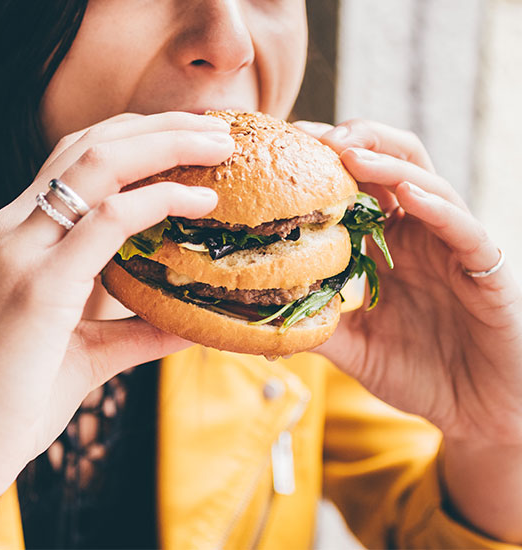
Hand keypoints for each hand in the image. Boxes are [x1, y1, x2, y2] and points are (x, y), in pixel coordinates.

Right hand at [0, 112, 232, 547]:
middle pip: (92, 144)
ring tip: (221, 145)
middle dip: (160, 126)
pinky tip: (199, 204)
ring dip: (166, 145)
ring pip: (98, 164)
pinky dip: (157, 202)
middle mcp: (13, 231)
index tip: (191, 139)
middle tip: (219, 127)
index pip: (77, 160)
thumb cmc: (14, 400)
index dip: (136, 137)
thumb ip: (137, 331)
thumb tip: (193, 322)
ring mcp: (19, 253)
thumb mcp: (87, 352)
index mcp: (18, 238)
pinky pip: (105, 221)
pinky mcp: (36, 287)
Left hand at [295, 119, 521, 443]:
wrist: (475, 413)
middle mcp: (420, 235)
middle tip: (314, 136)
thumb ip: (317, 326)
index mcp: (389, 245)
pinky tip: (406, 195)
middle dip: (356, 141)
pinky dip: (436, 207)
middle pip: (394, 163)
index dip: (327, 163)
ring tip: (349, 152)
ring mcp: (453, 247)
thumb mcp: (355, 349)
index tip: (287, 147)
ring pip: (427, 183)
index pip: (358, 186)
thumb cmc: (419, 375)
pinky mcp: (486, 268)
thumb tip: (260, 315)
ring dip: (388, 163)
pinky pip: (464, 228)